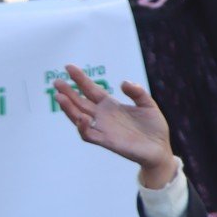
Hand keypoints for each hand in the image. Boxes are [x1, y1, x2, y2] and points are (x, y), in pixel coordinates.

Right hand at [54, 64, 177, 184]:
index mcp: (111, 105)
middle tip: (56, 81)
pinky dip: (83, 127)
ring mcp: (103, 128)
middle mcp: (103, 116)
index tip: (68, 67)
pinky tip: (82, 117)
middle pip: (80, 102)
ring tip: (59, 96)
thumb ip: (138, 92)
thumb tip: (123, 82)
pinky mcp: (107, 141)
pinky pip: (89, 135)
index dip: (80, 79)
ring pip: (78, 117)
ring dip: (68, 108)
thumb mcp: (149, 105)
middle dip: (68, 92)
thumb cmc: (154, 127)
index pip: (90, 89)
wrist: (160, 149)